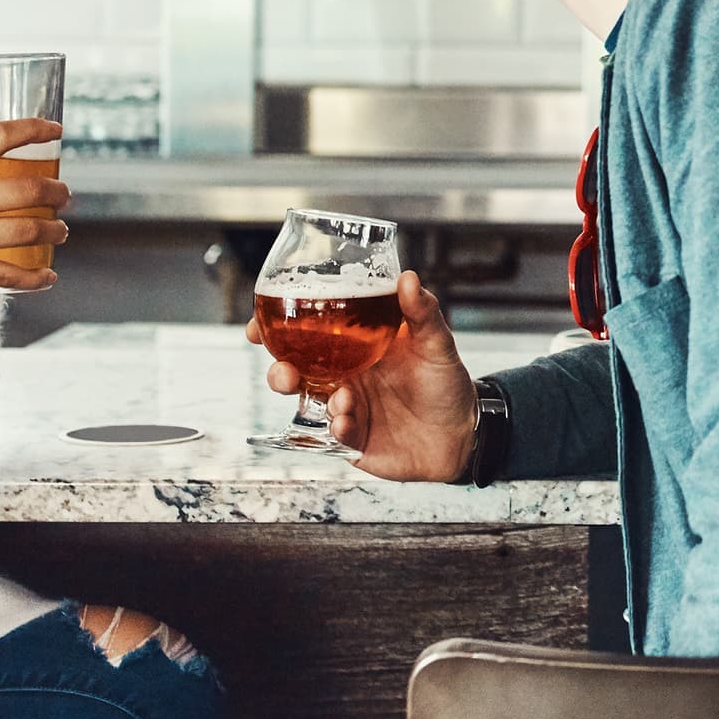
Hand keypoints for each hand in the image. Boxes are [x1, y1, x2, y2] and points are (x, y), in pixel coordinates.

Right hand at [0, 119, 66, 290]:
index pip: (0, 137)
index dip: (34, 129)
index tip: (56, 130)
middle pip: (30, 190)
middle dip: (57, 191)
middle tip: (64, 194)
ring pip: (30, 231)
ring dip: (55, 230)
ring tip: (60, 230)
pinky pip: (12, 275)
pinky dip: (37, 277)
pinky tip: (49, 274)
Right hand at [247, 270, 478, 481]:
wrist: (462, 436)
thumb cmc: (446, 384)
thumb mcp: (437, 344)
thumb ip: (422, 314)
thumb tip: (408, 278)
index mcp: (355, 346)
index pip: (307, 334)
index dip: (277, 329)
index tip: (256, 326)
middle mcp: (344, 376)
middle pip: (296, 370)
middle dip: (279, 370)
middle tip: (284, 372)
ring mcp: (346, 408)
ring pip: (308, 403)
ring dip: (311, 399)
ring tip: (339, 397)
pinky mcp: (353, 440)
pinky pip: (333, 433)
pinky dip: (336, 425)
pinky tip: (348, 421)